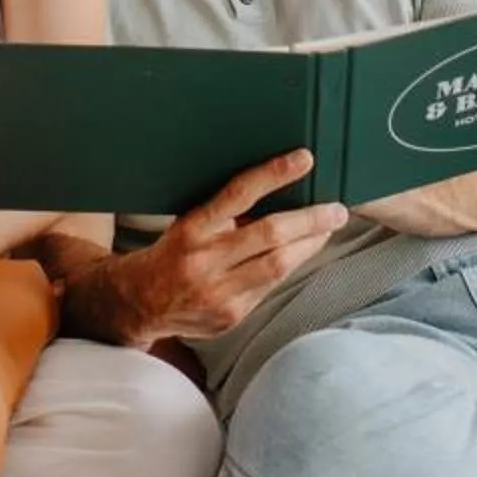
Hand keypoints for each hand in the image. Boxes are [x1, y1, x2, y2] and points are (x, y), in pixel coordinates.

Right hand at [126, 151, 349, 343]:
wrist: (139, 303)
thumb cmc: (174, 253)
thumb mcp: (190, 224)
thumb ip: (227, 215)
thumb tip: (280, 193)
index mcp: (192, 228)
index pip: (237, 194)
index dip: (273, 174)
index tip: (304, 159)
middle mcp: (204, 260)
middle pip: (269, 235)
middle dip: (310, 220)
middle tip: (336, 209)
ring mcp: (218, 293)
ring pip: (278, 266)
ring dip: (309, 246)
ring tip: (328, 228)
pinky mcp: (230, 316)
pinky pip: (270, 288)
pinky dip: (289, 268)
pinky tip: (300, 255)